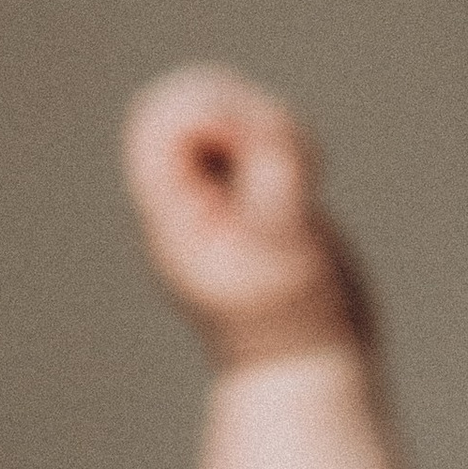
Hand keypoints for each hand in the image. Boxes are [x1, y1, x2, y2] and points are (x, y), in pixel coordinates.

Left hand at [122, 66, 368, 368]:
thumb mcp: (286, 248)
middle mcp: (183, 200)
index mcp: (172, 216)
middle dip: (235, 106)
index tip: (253, 145)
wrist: (307, 364)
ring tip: (299, 164)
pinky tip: (307, 170)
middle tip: (277, 148)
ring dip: (263, 118)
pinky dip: (281, 132)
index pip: (159, 127)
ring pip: (216, 108)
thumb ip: (273, 179)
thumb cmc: (295, 320)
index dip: (209, 112)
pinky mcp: (246, 191)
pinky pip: (248, 129)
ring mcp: (213, 194)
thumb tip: (258, 123)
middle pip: (178, 104)